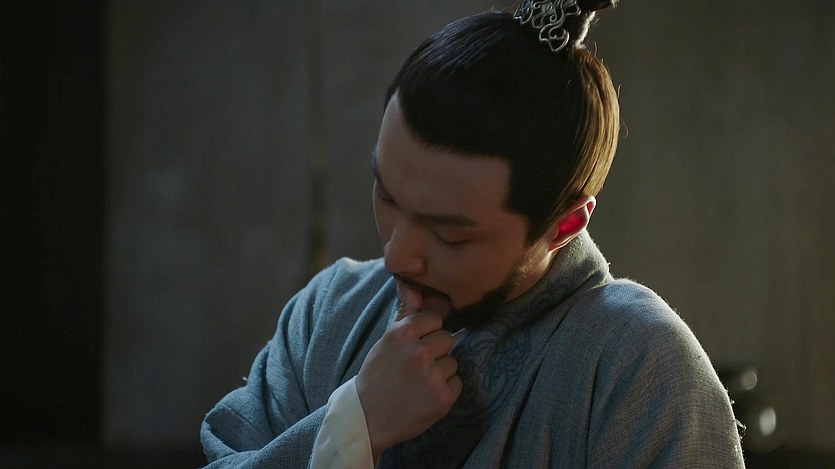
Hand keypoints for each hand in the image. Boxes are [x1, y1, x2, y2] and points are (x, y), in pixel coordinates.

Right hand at [356, 285, 462, 455]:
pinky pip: (457, 382)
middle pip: (447, 339)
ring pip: (452, 362)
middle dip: (436, 351)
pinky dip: (445, 390)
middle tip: (418, 366)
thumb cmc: (376, 376)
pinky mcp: (443, 398)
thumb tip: (416, 289)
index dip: (428, 332)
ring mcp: (433, 376)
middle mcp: (419, 353)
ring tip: (419, 382)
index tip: (417, 344)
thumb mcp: (385, 341)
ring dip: (441, 371)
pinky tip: (426, 395)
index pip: (435, 320)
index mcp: (402, 335)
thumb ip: (405, 316)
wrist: (367, 417)